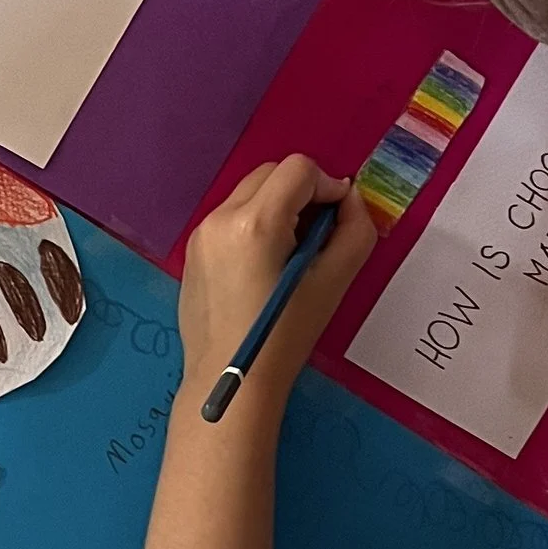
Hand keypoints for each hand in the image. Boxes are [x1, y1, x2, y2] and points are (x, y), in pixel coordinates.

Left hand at [178, 155, 376, 410]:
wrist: (233, 379)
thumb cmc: (286, 336)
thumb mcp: (334, 282)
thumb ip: (354, 230)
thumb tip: (348, 199)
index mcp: (256, 223)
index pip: (298, 169)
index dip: (328, 186)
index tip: (336, 220)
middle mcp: (221, 217)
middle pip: (271, 174)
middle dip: (301, 193)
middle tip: (317, 236)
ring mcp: (202, 233)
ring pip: (250, 194)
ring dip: (278, 208)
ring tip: (291, 256)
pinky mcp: (193, 251)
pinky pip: (231, 218)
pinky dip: (254, 226)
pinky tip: (263, 270)